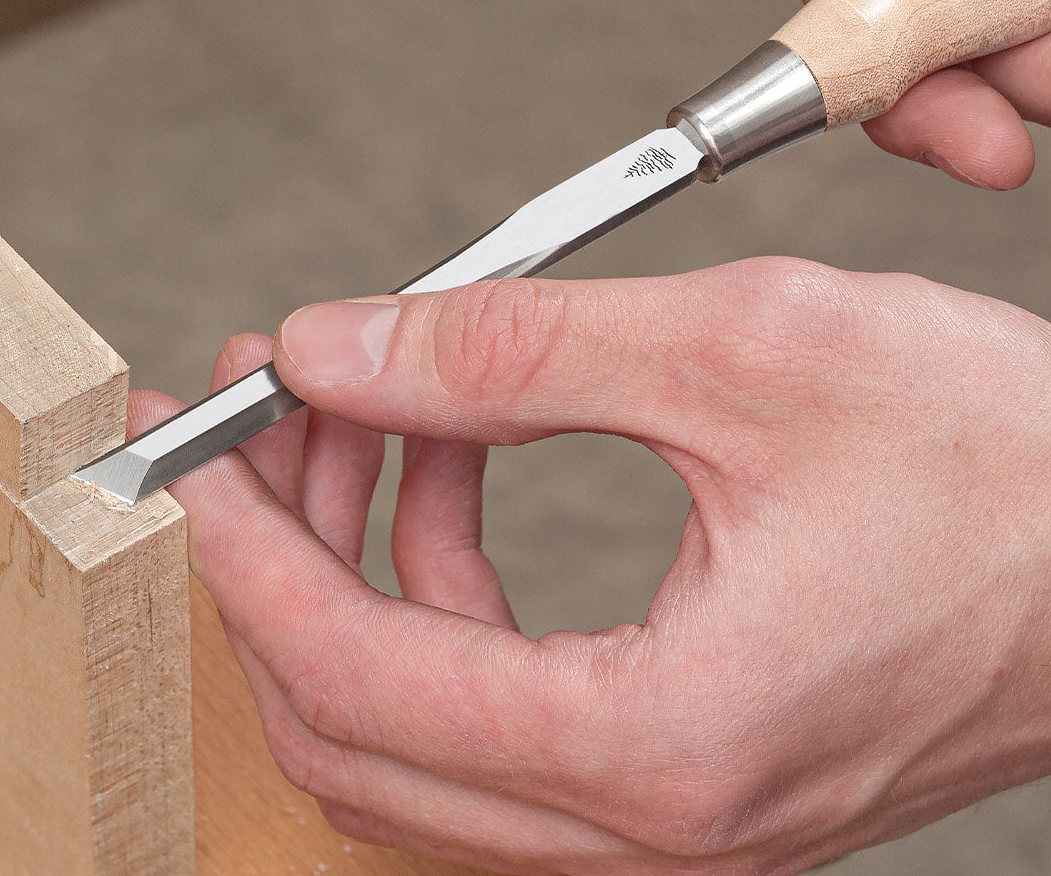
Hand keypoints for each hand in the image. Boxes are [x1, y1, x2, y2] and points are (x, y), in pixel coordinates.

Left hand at [132, 265, 1050, 874]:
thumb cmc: (1001, 461)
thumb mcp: (744, 350)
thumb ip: (513, 350)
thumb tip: (340, 346)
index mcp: (664, 745)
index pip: (357, 676)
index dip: (248, 553)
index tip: (197, 450)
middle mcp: (653, 822)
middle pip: (359, 718)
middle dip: (284, 549)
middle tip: (264, 409)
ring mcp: (664, 810)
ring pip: (418, 714)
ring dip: (360, 554)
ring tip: (362, 405)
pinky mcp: (681, 763)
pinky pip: (495, 695)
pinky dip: (443, 578)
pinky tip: (451, 459)